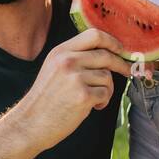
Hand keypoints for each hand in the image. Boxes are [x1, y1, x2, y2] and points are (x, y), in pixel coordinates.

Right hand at [17, 27, 131, 149]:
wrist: (30, 123)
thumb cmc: (46, 99)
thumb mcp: (54, 68)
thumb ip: (75, 57)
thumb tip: (108, 53)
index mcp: (60, 51)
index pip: (94, 35)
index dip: (112, 41)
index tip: (120, 50)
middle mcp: (68, 61)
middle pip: (106, 55)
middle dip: (120, 64)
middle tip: (127, 72)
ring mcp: (75, 78)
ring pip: (107, 77)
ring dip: (106, 90)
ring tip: (94, 99)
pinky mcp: (82, 96)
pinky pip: (105, 94)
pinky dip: (103, 102)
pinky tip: (92, 107)